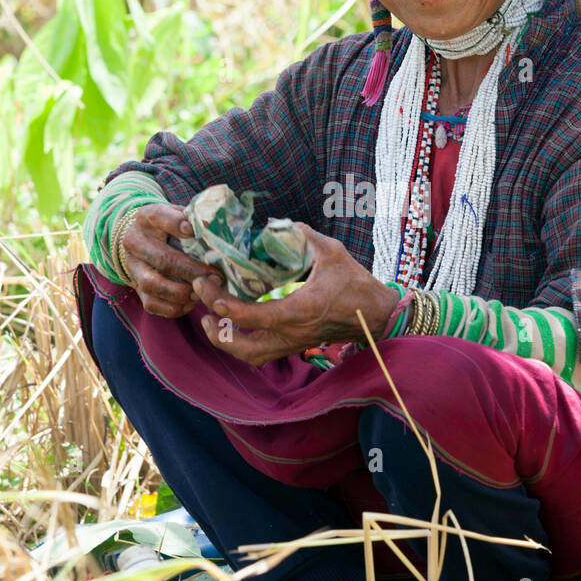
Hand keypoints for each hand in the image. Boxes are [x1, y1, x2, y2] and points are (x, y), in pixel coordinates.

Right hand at [121, 202, 222, 317]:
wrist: (143, 242)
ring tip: (202, 293)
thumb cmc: (170, 228)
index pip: (158, 216)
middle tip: (215, 277)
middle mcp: (135, 242)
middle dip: (191, 271)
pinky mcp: (136, 288)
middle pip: (161, 259)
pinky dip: (174, 307)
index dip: (175, 223)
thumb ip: (193, 219)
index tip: (193, 230)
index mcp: (147, 218)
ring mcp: (133, 267)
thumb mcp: (179, 215)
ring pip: (153, 284)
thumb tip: (209, 226)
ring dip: (181, 292)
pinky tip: (191, 302)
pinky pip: (152, 304)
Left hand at [192, 223, 399, 364]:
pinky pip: (261, 354)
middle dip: (216, 330)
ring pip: (249, 356)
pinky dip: (241, 344)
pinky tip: (234, 327)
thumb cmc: (357, 285)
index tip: (206, 284)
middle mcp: (291, 333)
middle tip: (202, 308)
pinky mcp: (296, 346)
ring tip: (211, 323)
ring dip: (226, 343)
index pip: (248, 316)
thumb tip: (281, 223)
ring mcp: (293, 343)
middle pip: (241, 346)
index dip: (220, 302)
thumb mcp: (332, 252)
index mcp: (297, 311)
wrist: (378, 316)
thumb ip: (304, 236)